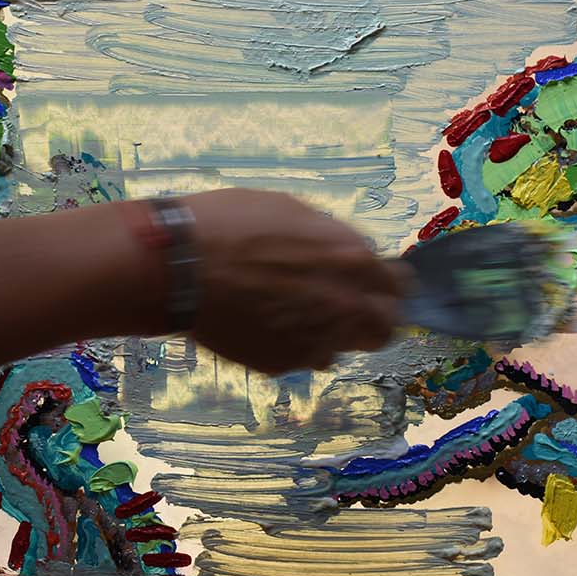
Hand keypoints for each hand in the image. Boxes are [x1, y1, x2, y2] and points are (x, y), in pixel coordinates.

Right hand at [178, 189, 401, 373]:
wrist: (177, 266)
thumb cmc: (229, 224)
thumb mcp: (290, 210)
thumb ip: (330, 239)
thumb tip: (346, 254)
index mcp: (352, 260)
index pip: (399, 285)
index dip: (386, 282)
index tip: (374, 281)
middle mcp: (345, 307)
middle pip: (386, 328)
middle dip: (373, 317)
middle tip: (349, 307)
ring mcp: (314, 340)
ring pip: (344, 348)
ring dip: (332, 333)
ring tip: (297, 312)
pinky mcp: (282, 364)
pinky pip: (304, 358)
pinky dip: (295, 343)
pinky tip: (267, 323)